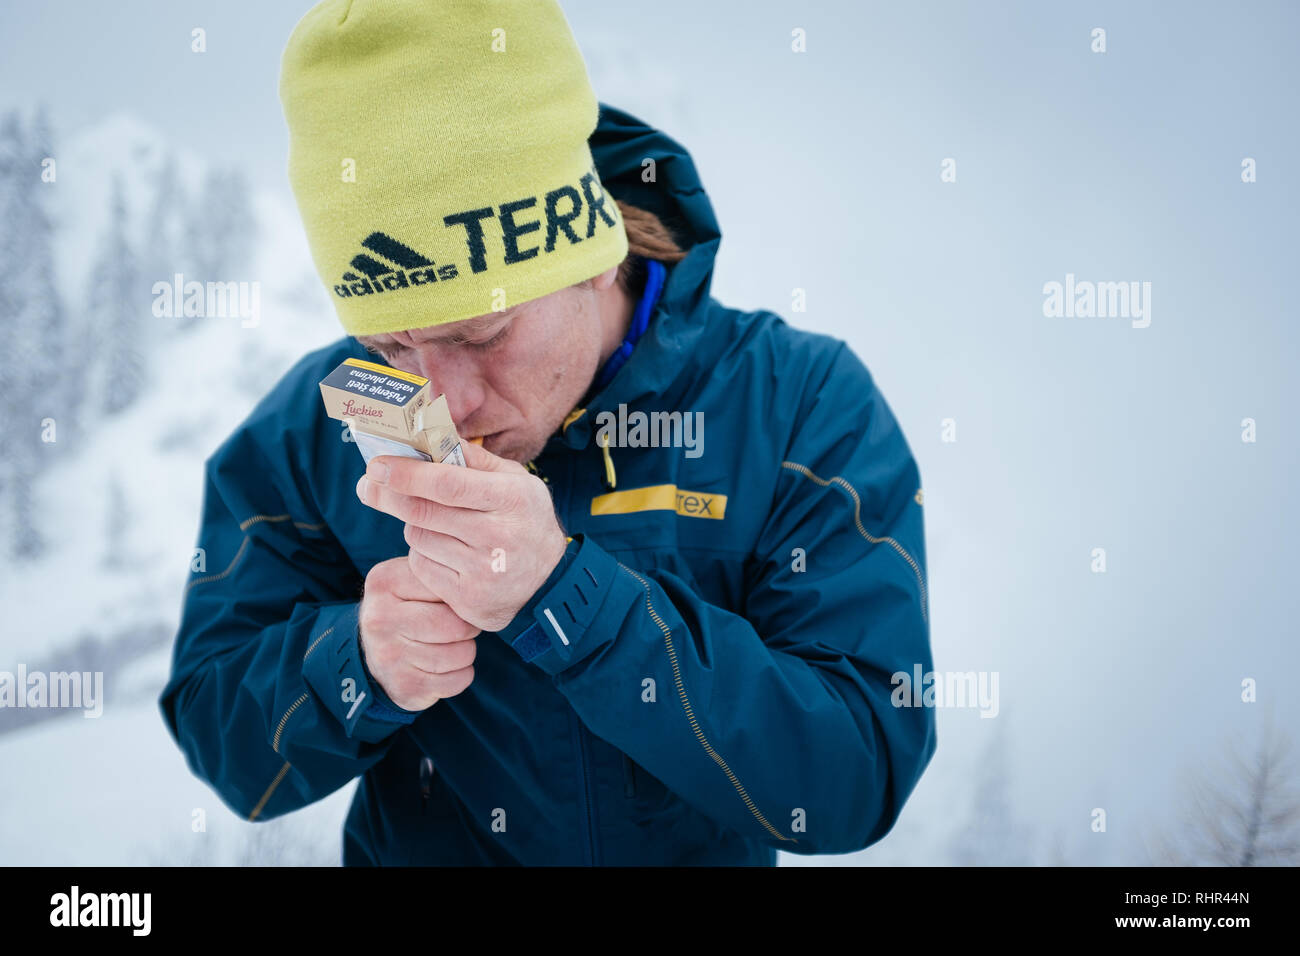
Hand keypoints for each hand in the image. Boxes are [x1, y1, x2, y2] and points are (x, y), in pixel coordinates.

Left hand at [355, 439, 567, 632]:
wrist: (551, 581)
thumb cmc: (525, 519)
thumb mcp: (513, 481)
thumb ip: (473, 458)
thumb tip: (429, 431)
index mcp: (512, 499)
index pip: (448, 484)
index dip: (408, 473)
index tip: (377, 465)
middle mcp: (499, 536)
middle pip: (424, 512)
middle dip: (388, 495)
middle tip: (368, 485)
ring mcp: (483, 571)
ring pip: (418, 538)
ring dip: (414, 525)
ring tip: (435, 523)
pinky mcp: (468, 599)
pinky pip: (422, 566)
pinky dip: (422, 554)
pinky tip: (444, 551)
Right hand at [357, 556, 479, 710]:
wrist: (371, 653)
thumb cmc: (406, 608)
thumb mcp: (412, 579)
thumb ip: (441, 572)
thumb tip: (483, 579)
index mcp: (385, 582)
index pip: (449, 588)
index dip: (461, 597)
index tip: (454, 602)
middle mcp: (381, 619)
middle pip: (457, 625)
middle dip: (468, 627)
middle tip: (459, 627)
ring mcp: (390, 656)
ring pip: (462, 654)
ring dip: (465, 652)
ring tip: (449, 646)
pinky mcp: (404, 687)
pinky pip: (459, 680)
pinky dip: (460, 675)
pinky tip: (444, 668)